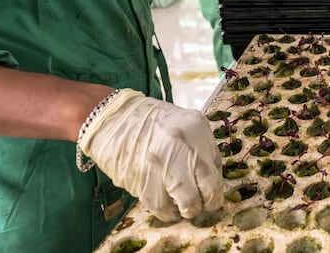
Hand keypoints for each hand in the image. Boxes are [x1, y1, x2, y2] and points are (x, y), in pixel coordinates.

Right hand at [79, 89, 222, 221]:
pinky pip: (161, 206)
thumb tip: (212, 177)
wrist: (113, 118)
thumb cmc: (152, 121)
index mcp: (197, 130)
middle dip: (206, 203)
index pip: (215, 170)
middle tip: (203, 207)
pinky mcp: (142, 179)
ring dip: (187, 210)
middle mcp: (183, 147)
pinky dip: (167, 213)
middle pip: (205, 187)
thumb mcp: (186, 125)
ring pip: (185, 201)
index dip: (216, 190)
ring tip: (184, 210)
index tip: (213, 198)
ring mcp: (163, 164)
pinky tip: (169, 211)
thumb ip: (201, 147)